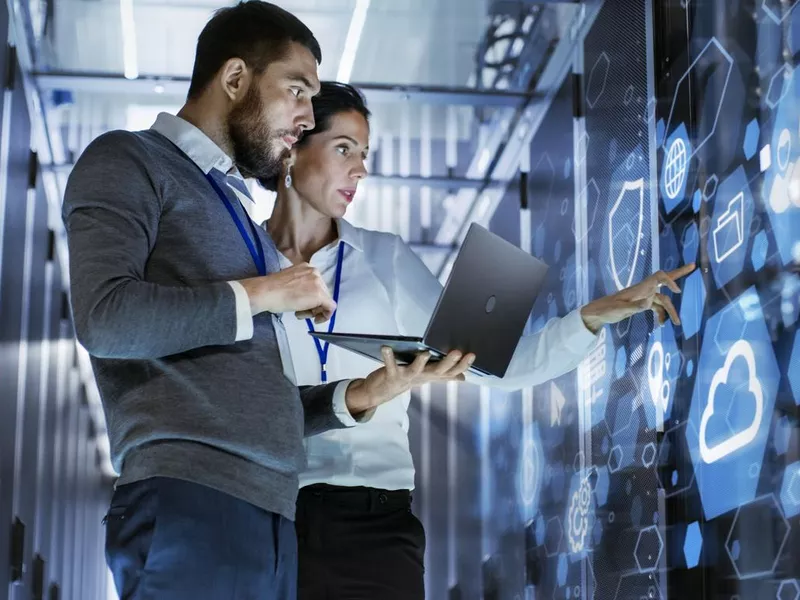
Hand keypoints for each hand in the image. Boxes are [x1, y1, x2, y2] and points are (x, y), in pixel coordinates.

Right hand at [238, 263, 335, 322]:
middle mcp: (315, 272)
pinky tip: (316, 320)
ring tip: (299, 313)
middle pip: (322, 292)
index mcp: (307, 267)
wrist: (266, 292)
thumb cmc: (272, 289)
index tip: (303, 305)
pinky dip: (325, 316)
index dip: (311, 298)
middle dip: (313, 305)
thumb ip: (300, 285)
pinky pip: (331, 307)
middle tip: (300, 312)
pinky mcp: (320, 295)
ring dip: (314, 310)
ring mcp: (318, 282)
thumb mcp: (289, 282)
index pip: (316, 285)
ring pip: (325, 300)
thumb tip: (305, 296)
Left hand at [345, 347, 475, 416]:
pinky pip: (390, 365)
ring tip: (425, 353)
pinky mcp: (391, 374)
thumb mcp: (426, 377)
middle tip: (457, 352)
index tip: (472, 355)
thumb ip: (444, 375)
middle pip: (437, 371)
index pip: (451, 372)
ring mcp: (406, 377)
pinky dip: (388, 356)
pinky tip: (386, 347)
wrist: (381, 392)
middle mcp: (421, 377)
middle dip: (448, 363)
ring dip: (420, 363)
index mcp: (431, 375)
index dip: (462, 365)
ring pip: (415, 371)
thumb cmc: (405, 379)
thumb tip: (463, 377)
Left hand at [580, 263, 696, 332]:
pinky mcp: (641, 304)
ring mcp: (643, 296)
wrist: (598, 313)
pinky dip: (661, 315)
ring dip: (671, 311)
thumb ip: (634, 307)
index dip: (669, 280)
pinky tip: (661, 324)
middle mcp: (644, 290)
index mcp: (639, 288)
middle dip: (679, 273)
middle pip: (664, 280)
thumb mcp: (620, 310)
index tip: (676, 291)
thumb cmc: (607, 310)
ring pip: (663, 300)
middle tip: (693, 265)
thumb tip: (648, 304)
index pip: (658, 277)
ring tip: (677, 323)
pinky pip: (656, 307)